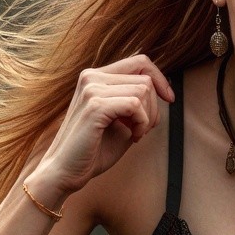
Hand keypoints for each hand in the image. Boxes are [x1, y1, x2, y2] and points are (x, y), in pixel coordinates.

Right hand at [23, 55, 173, 206]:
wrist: (65, 172)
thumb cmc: (94, 151)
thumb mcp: (121, 121)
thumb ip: (137, 103)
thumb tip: (162, 89)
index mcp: (95, 77)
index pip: (138, 61)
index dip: (159, 78)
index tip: (169, 99)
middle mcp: (91, 77)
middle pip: (145, 78)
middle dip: (154, 107)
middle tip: (143, 130)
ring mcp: (91, 89)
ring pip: (143, 90)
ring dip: (148, 117)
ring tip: (136, 134)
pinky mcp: (95, 106)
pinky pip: (135, 104)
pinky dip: (142, 123)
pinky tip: (134, 138)